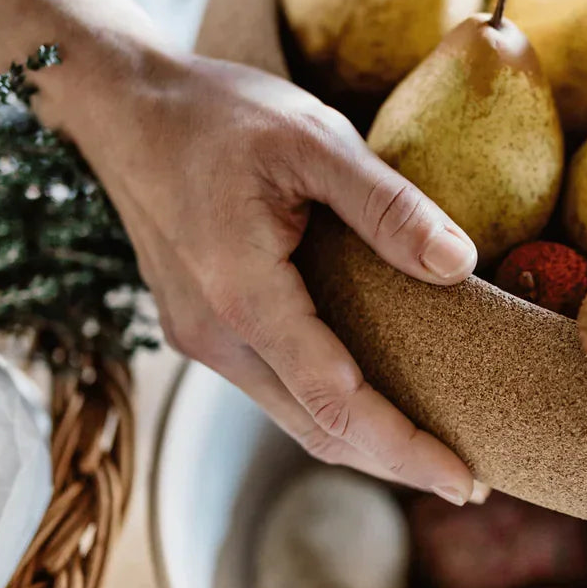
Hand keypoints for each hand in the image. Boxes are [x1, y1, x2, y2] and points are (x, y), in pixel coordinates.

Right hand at [61, 50, 480, 503]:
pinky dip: (327, 406)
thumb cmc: (215, 114)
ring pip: (292, 416)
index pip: (336, 402)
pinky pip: (273, 388)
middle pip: (316, 429)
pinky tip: (369, 396)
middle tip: (467, 481)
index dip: (404, 448)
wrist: (120, 106)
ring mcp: (202, 338)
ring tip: (431, 448)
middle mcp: (216, 336)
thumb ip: (388, 205)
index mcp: (243, 295)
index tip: (464, 480)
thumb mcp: (314, 139)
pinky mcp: (201, 327)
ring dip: (361, 440)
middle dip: (393, 462)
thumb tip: (459, 264)